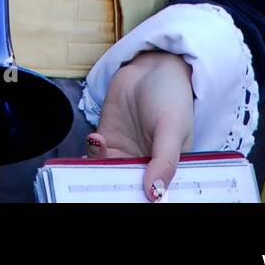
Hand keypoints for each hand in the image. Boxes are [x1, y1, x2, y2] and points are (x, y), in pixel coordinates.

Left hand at [85, 51, 193, 201]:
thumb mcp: (173, 127)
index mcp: (166, 170)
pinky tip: (96, 141)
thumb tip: (155, 194)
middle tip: (104, 190)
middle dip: (114, 190)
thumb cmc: (171, 95)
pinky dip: (91, 154)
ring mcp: (124, 153)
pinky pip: (95, 156)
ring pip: (107, 176)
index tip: (128, 198)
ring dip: (99, 174)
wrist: (151, 65)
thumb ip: (165, 160)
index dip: (139, 198)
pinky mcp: (107, 139)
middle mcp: (145, 166)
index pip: (153, 194)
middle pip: (126, 189)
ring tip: (95, 168)